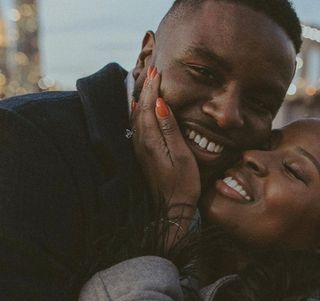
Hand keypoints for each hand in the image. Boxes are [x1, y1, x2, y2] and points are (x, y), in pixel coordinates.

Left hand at [131, 67, 199, 230]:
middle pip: (139, 109)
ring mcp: (140, 150)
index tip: (157, 71)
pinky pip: (138, 127)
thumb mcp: (182, 155)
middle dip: (145, 89)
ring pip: (136, 117)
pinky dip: (140, 112)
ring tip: (148, 84)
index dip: (152, 88)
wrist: (172, 210)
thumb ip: (170, 129)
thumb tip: (160, 104)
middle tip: (152, 71)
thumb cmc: (183, 184)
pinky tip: (143, 110)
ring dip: (141, 99)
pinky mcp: (143, 156)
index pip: (148, 106)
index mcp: (150, 140)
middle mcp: (141, 143)